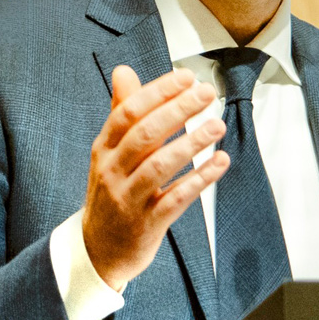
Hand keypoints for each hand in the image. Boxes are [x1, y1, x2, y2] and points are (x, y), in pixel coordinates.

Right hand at [81, 66, 230, 288]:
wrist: (98, 249)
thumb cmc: (112, 190)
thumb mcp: (110, 152)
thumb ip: (121, 111)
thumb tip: (124, 70)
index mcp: (103, 148)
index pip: (128, 112)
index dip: (158, 92)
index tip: (186, 76)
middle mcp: (112, 171)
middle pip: (145, 135)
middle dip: (178, 110)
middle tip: (207, 93)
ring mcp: (128, 199)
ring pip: (160, 166)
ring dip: (192, 143)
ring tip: (218, 125)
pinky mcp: (147, 224)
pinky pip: (176, 198)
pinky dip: (200, 179)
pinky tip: (220, 162)